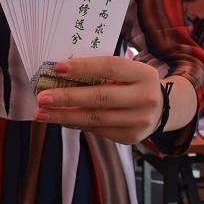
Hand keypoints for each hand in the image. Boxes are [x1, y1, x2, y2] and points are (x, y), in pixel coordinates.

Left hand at [33, 56, 163, 144]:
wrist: (161, 109)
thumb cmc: (131, 83)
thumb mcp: (125, 71)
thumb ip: (100, 71)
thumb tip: (60, 74)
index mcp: (143, 73)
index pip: (109, 67)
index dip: (83, 67)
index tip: (57, 68)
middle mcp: (145, 97)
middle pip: (99, 97)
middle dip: (66, 97)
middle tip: (41, 98)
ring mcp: (139, 120)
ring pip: (94, 118)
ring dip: (63, 116)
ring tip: (41, 113)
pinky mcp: (130, 137)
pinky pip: (96, 129)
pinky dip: (74, 123)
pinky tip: (59, 119)